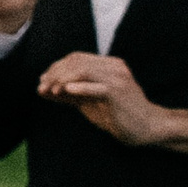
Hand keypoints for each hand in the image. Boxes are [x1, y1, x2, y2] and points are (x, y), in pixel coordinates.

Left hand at [39, 53, 187, 149]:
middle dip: (55, 73)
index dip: (55, 68)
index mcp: (108, 65)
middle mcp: (114, 67)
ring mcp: (118, 78)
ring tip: (50, 91)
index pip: (76, 58)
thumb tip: (42, 89)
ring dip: (62, 80)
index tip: (42, 82)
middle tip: (41, 88)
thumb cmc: (116, 114)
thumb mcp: (87, 101)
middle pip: (77, 61)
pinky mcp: (119, 93)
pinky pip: (98, 87)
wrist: (145, 128)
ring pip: (84, 70)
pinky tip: (65, 91)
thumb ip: (67, 94)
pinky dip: (80, 87)